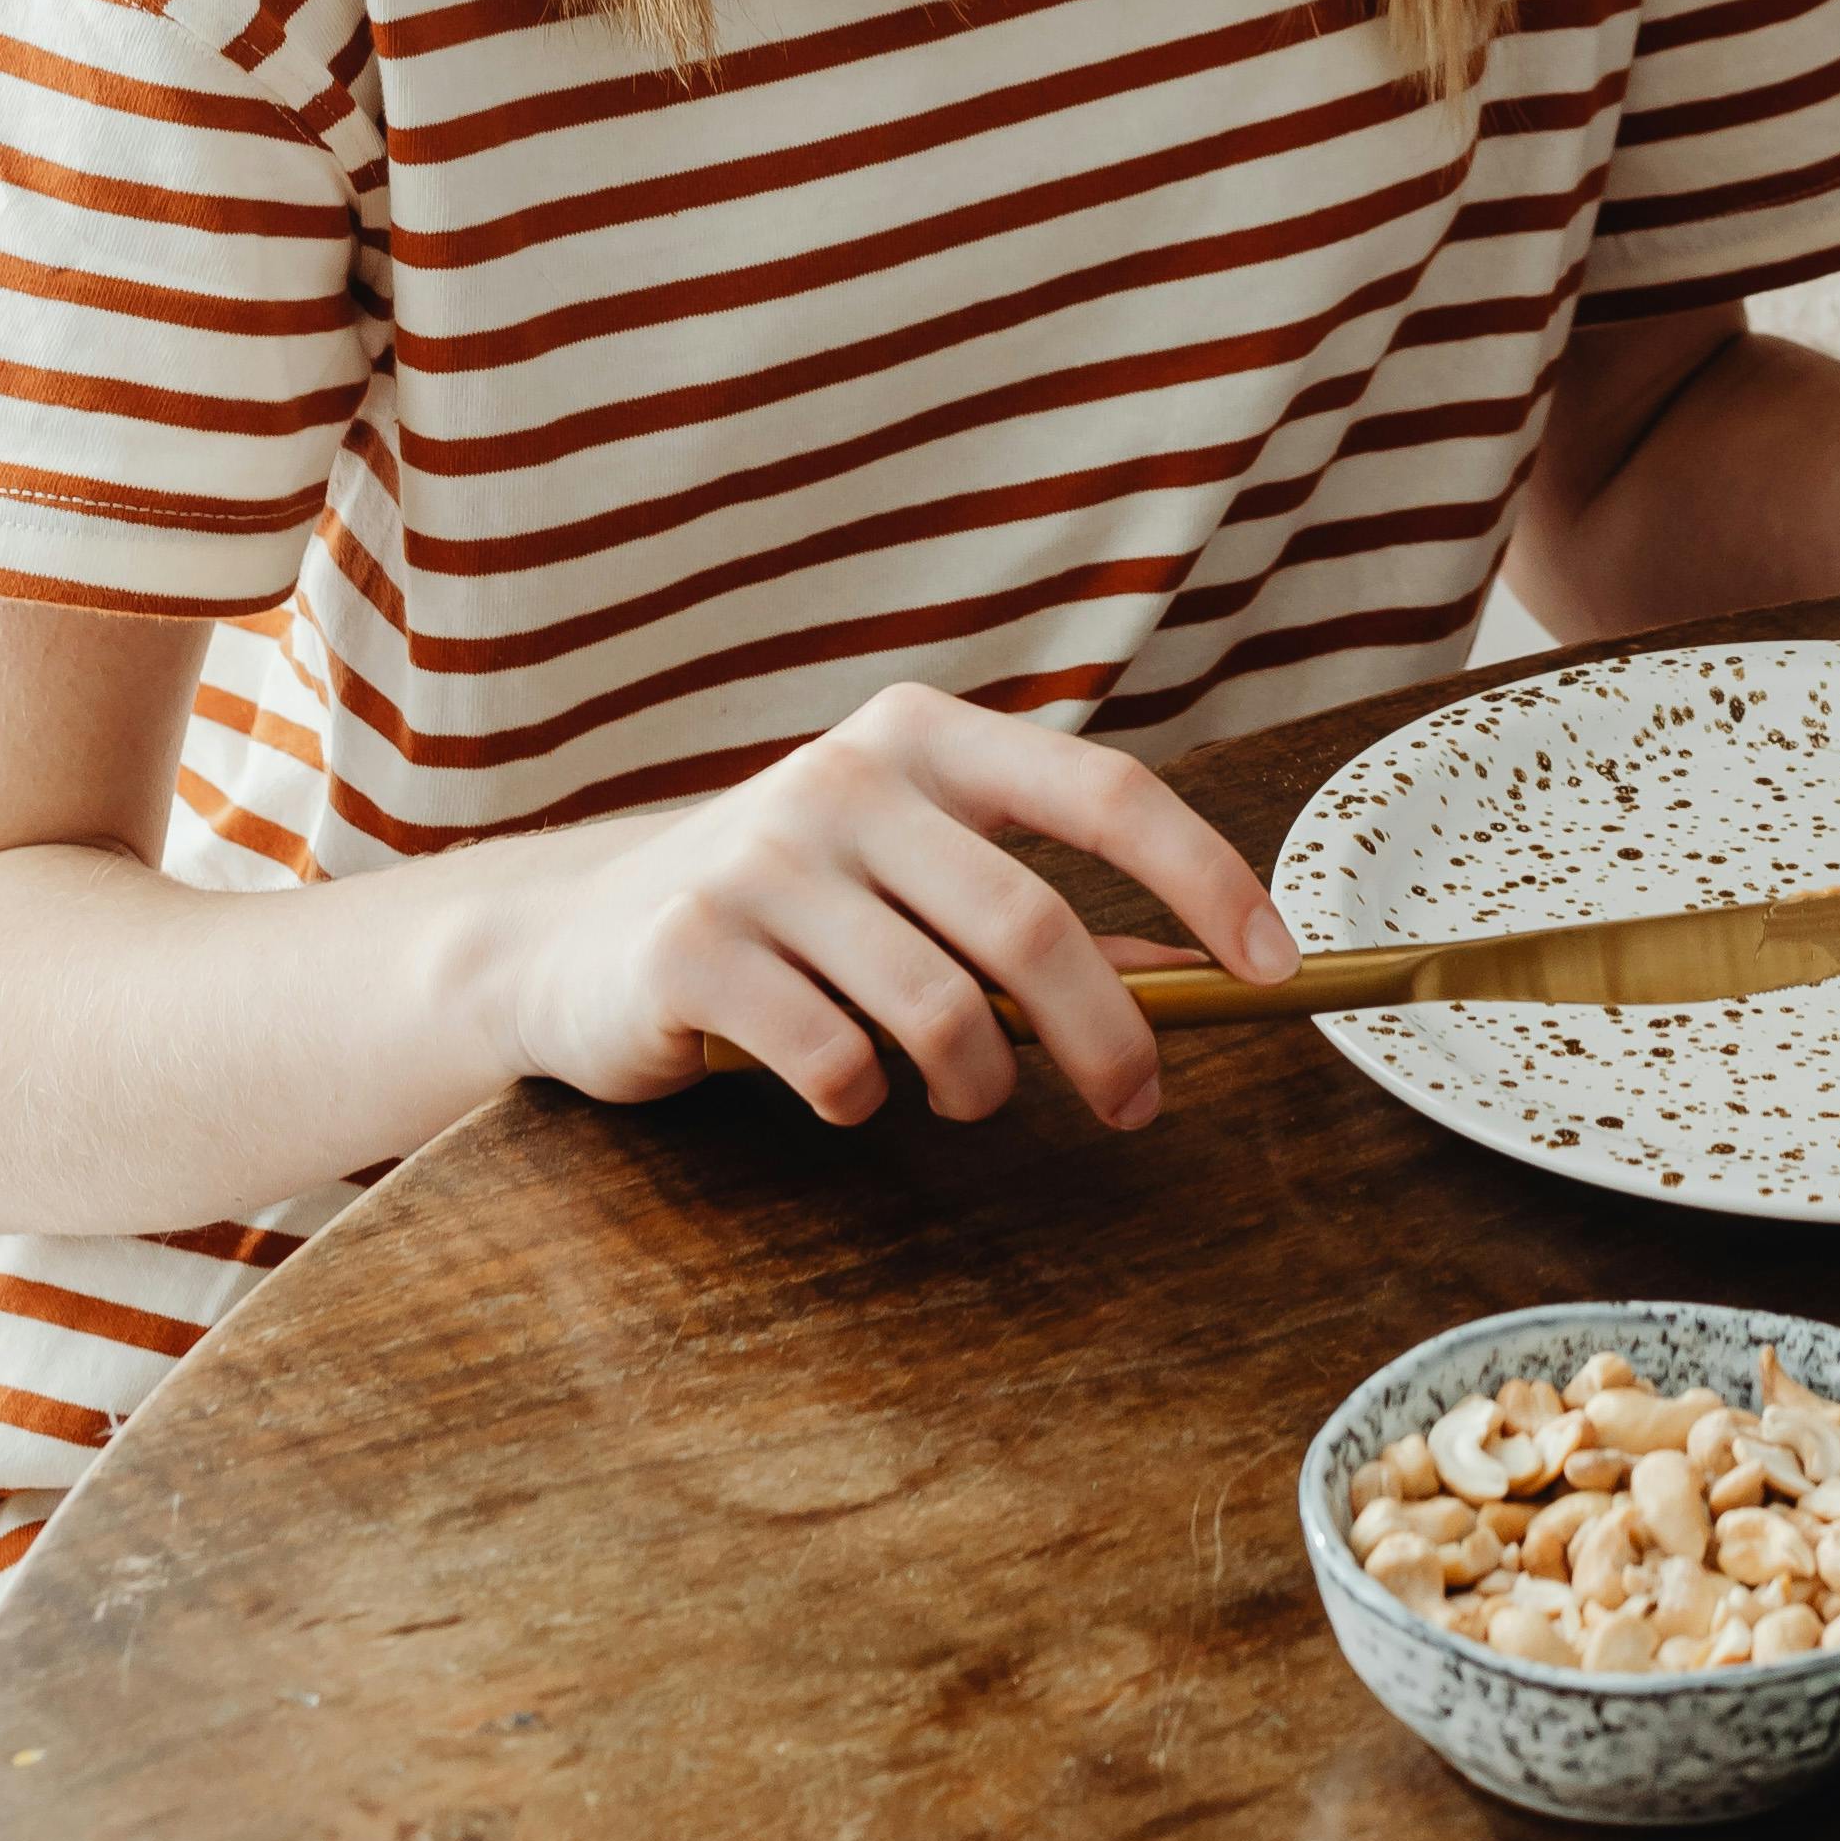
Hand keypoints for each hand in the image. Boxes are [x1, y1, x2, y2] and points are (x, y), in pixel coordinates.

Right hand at [495, 684, 1298, 1130]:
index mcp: (925, 735)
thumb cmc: (780, 911)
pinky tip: (842, 1088)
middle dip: (1109, 1034)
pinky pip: (834, 1058)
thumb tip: (1191, 976)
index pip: (1103, 791)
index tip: (1274, 965)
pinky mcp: (692, 950)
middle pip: (1031, 923)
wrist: (566, 940)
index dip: (1205, 876)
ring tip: (968, 1098)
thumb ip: (1026, 909)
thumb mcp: (902, 872)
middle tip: (1137, 1105)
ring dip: (979, 1083)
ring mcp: (766, 857)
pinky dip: (863, 1100)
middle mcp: (849, 775)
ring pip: (939, 1007)